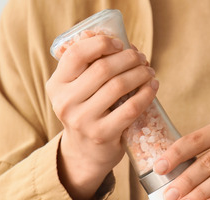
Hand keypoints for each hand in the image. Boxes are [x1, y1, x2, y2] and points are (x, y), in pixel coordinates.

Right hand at [46, 35, 157, 199]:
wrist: (85, 153)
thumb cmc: (86, 112)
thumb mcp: (77, 89)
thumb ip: (88, 65)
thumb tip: (111, 35)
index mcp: (56, 85)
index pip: (77, 54)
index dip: (102, 44)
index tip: (120, 44)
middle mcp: (65, 102)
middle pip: (103, 68)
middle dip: (128, 58)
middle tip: (141, 58)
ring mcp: (83, 120)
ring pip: (119, 86)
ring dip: (140, 74)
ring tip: (148, 70)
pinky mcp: (103, 134)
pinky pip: (131, 108)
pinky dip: (146, 94)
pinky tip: (153, 86)